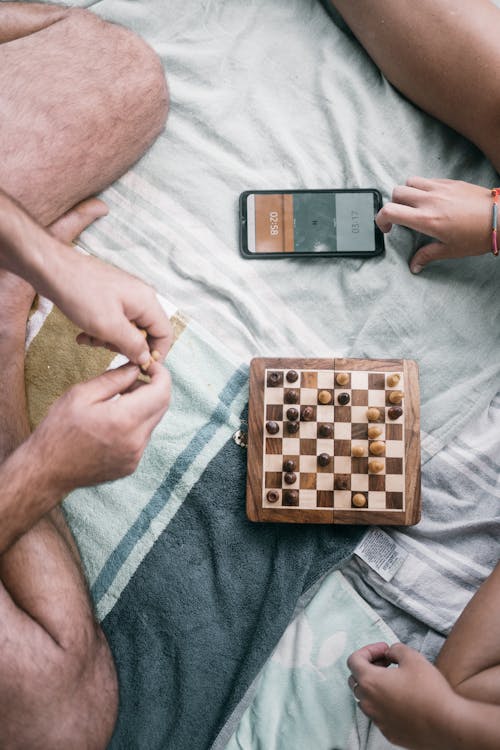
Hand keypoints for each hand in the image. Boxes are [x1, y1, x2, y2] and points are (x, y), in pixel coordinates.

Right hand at [33, 361, 170, 490]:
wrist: (46, 470)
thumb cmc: (58, 430)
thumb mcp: (80, 394)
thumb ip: (114, 378)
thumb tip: (136, 368)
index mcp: (123, 420)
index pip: (162, 391)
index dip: (160, 373)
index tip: (148, 365)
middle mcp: (135, 441)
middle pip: (162, 405)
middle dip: (152, 387)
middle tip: (129, 379)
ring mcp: (135, 456)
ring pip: (153, 421)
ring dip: (143, 406)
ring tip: (117, 401)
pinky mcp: (131, 465)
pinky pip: (143, 437)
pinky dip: (136, 424)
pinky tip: (113, 422)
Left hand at [47, 247, 171, 366]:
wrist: (52, 268)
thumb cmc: (80, 293)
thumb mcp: (109, 326)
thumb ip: (132, 345)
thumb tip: (146, 358)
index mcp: (146, 302)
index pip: (165, 334)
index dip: (155, 353)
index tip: (140, 367)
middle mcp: (140, 298)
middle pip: (145, 333)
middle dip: (125, 346)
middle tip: (104, 347)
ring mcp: (124, 297)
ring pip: (127, 329)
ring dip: (108, 340)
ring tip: (88, 338)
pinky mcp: (109, 297)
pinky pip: (113, 321)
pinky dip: (100, 331)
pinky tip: (83, 334)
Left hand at [347, 642, 458, 749]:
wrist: (447, 726)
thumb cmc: (429, 690)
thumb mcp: (413, 657)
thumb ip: (395, 649)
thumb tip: (390, 653)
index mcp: (370, 682)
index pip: (353, 660)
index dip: (368, 650)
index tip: (385, 650)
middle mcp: (368, 703)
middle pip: (356, 679)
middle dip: (369, 667)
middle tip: (388, 663)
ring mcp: (377, 720)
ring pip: (366, 699)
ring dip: (375, 686)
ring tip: (396, 681)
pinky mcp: (388, 733)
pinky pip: (379, 714)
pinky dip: (384, 704)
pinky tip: (403, 700)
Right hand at [376, 177, 492, 272]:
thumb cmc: (477, 236)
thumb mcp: (450, 250)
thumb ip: (427, 255)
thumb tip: (415, 266)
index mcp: (425, 219)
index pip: (390, 211)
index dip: (381, 219)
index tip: (387, 228)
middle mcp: (429, 200)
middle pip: (396, 192)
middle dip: (393, 204)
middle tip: (400, 217)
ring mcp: (439, 188)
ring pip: (409, 182)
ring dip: (406, 192)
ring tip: (414, 205)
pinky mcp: (449, 182)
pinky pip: (427, 180)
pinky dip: (422, 188)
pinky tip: (431, 200)